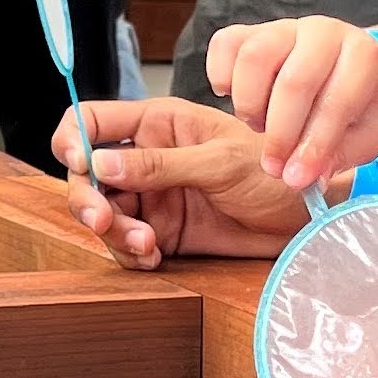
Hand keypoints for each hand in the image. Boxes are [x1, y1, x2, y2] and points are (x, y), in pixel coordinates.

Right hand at [51, 98, 311, 268]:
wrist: (305, 217)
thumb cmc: (273, 172)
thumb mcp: (219, 163)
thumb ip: (160, 164)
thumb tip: (101, 164)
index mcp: (157, 123)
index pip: (92, 121)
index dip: (72, 140)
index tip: (80, 164)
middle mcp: (146, 157)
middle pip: (86, 175)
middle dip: (87, 199)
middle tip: (104, 221)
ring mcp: (152, 196)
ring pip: (103, 214)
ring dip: (113, 233)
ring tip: (146, 244)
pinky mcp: (162, 231)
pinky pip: (125, 244)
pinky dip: (131, 254)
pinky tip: (154, 257)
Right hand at [206, 17, 377, 188]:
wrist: (355, 68)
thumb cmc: (362, 104)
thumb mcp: (368, 135)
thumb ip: (338, 156)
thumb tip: (303, 177)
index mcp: (363, 56)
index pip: (336, 101)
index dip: (315, 145)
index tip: (298, 179)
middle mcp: (324, 32)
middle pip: (293, 81)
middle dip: (280, 135)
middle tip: (275, 167)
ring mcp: (286, 27)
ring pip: (253, 57)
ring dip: (250, 104)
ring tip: (260, 126)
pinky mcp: (254, 29)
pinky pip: (225, 44)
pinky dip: (221, 75)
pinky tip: (235, 98)